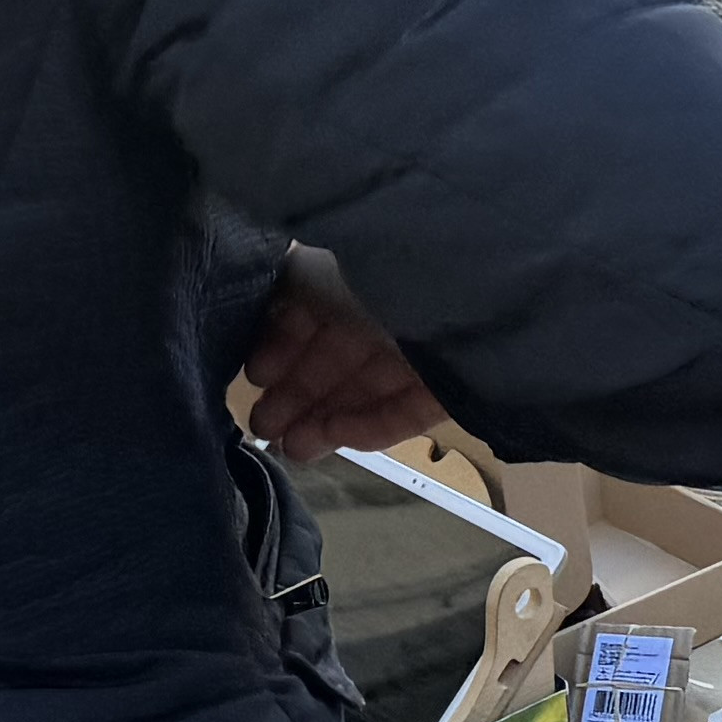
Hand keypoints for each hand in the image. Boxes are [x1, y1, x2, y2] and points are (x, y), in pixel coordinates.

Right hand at [240, 249, 440, 456]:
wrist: (467, 292)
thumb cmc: (377, 273)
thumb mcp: (312, 272)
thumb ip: (284, 290)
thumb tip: (260, 311)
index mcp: (357, 277)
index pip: (313, 317)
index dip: (280, 348)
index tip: (255, 377)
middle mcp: (387, 312)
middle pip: (338, 361)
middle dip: (298, 395)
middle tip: (263, 427)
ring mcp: (423, 351)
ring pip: (367, 391)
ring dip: (325, 421)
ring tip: (291, 449)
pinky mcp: (451, 388)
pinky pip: (406, 410)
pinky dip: (369, 426)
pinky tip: (332, 435)